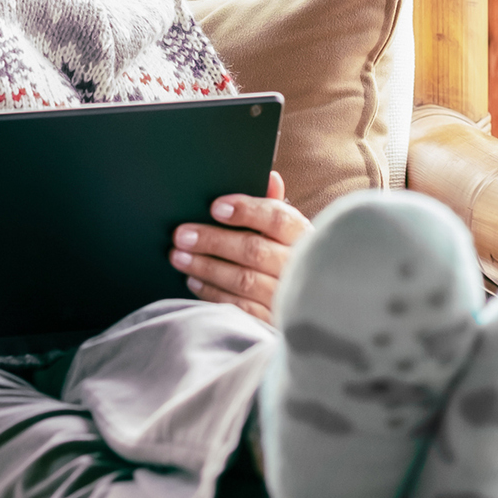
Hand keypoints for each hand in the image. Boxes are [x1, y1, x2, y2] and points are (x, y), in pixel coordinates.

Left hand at [170, 171, 309, 322]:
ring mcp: (288, 297)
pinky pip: (239, 307)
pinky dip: (213, 293)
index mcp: (305, 238)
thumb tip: (269, 177)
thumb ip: (276, 208)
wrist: (317, 312)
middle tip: (181, 235)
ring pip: (243, 280)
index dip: (246, 211)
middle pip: (253, 250)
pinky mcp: (273, 321)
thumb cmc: (296, 263)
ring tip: (179, 257)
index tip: (215, 207)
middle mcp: (299, 267)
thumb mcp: (293, 236)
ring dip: (206, 267)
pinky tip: (194, 281)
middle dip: (213, 240)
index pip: (278, 219)